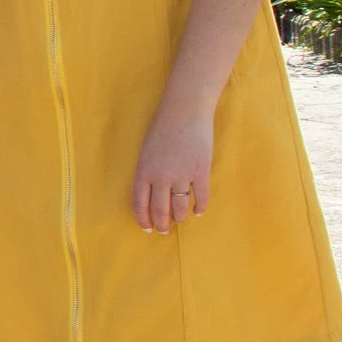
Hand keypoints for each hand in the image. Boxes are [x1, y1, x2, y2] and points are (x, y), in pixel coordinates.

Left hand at [132, 103, 213, 232]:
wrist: (185, 111)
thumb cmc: (162, 129)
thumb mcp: (146, 152)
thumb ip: (147, 174)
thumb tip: (151, 197)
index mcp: (144, 170)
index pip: (140, 204)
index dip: (143, 219)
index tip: (146, 228)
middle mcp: (161, 176)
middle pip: (160, 211)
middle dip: (161, 225)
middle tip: (164, 231)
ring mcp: (182, 175)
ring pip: (180, 208)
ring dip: (180, 217)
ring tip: (180, 219)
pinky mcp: (201, 171)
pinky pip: (201, 198)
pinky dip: (200, 208)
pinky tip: (198, 211)